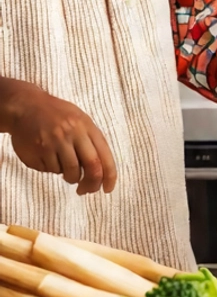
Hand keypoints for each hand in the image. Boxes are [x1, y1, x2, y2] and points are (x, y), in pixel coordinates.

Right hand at [0, 78, 117, 194]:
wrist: (26, 106)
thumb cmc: (58, 115)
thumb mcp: (81, 121)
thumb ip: (91, 142)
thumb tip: (101, 171)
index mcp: (87, 127)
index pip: (104, 156)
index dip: (109, 176)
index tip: (108, 189)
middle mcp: (71, 135)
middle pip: (91, 167)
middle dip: (92, 183)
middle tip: (86, 190)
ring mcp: (53, 144)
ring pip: (69, 173)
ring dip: (70, 177)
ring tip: (64, 167)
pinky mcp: (37, 153)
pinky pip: (50, 170)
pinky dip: (52, 169)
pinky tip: (48, 156)